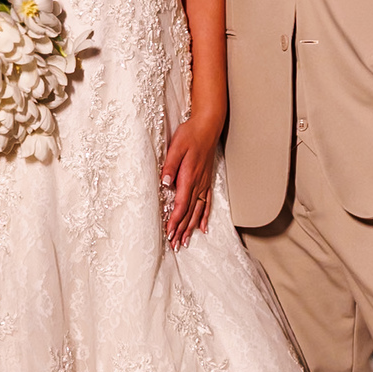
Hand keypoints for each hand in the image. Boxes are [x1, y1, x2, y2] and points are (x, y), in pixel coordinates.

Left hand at [161, 114, 220, 249]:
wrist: (207, 126)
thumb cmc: (190, 135)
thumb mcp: (176, 147)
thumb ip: (170, 166)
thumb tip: (165, 184)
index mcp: (189, 177)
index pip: (181, 205)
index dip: (175, 221)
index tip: (169, 234)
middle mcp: (198, 184)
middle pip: (189, 213)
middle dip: (182, 230)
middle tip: (176, 245)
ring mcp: (204, 183)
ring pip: (198, 211)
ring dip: (191, 228)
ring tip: (186, 241)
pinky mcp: (207, 181)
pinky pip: (207, 203)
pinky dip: (204, 217)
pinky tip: (203, 227)